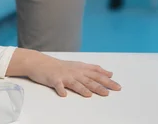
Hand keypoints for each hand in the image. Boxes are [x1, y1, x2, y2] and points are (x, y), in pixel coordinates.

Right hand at [7, 49, 121, 97]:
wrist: (40, 62)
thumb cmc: (60, 66)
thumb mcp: (78, 66)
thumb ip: (93, 70)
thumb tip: (109, 73)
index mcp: (80, 68)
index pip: (96, 73)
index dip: (106, 79)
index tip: (117, 85)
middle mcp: (74, 71)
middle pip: (89, 79)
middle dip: (100, 85)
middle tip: (111, 91)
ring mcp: (64, 75)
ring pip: (75, 83)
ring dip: (83, 89)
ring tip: (90, 95)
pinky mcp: (54, 80)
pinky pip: (58, 85)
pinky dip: (61, 90)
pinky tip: (64, 95)